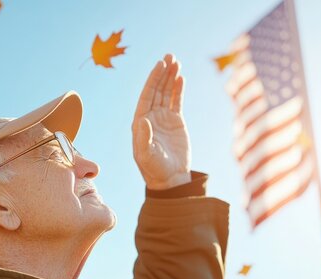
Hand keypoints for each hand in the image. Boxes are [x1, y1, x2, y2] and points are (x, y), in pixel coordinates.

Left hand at [132, 54, 190, 189]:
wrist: (170, 179)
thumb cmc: (154, 169)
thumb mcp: (146, 155)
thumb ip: (143, 138)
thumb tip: (142, 119)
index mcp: (140, 122)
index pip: (146, 96)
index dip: (153, 80)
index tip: (159, 66)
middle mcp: (150, 117)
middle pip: (156, 90)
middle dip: (162, 74)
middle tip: (169, 57)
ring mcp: (163, 118)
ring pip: (166, 93)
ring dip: (171, 78)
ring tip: (176, 62)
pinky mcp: (175, 122)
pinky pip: (176, 102)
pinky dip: (178, 90)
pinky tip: (180, 78)